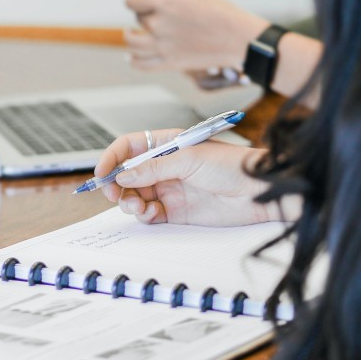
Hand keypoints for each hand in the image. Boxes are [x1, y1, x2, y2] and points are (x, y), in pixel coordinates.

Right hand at [95, 129, 276, 225]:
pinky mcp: (175, 211)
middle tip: (114, 194)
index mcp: (166, 145)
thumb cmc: (232, 165)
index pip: (129, 147)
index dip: (112, 158)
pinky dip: (143, 215)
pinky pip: (148, 213)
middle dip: (116, 185)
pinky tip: (150, 213)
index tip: (101, 173)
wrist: (259, 193)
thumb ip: (153, 169)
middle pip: (127, 175)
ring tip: (136, 206)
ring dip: (129, 202)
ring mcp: (168, 189)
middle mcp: (164, 167)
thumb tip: (123, 176)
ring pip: (134, 196)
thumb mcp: (188, 159)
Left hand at [124, 0, 268, 71]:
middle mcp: (160, 25)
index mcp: (165, 3)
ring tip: (132, 34)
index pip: (132, 1)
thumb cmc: (219, 11)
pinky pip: (141, 65)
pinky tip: (132, 56)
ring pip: (132, 43)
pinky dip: (133, 61)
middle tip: (154, 14)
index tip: (136, 0)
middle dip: (143, 14)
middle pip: (138, 19)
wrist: (238, 38)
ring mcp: (163, 46)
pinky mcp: (169, 63)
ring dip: (130, 37)